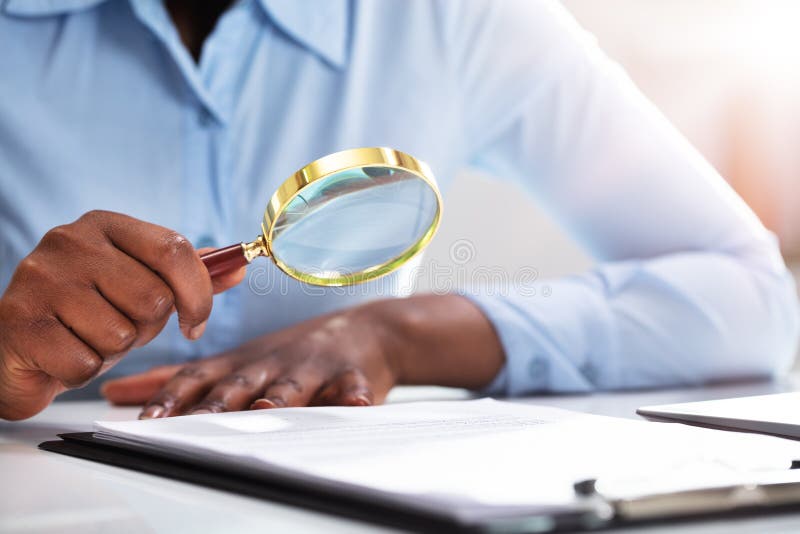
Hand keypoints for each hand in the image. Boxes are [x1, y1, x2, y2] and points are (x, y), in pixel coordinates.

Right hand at [0, 210, 244, 420]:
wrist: (15, 346)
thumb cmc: (87, 314)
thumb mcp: (140, 287)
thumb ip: (188, 276)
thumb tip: (238, 267)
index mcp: (105, 224)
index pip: (174, 250)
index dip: (197, 294)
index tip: (194, 323)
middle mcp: (69, 241)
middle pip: (153, 299)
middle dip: (146, 328)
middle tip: (118, 326)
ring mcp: (41, 279)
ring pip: (122, 334)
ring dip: (113, 351)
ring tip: (88, 338)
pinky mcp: (21, 322)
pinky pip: (86, 363)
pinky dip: (83, 371)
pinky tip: (64, 354)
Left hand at [102, 295, 505, 417]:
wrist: (363, 330)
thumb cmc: (290, 352)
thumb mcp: (235, 360)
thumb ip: (178, 379)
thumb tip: (118, 391)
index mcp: (241, 364)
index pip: (199, 377)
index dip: (172, 397)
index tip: (146, 420)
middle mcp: (271, 364)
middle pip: (239, 385)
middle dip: (214, 403)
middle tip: (190, 422)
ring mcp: (311, 368)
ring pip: (292, 385)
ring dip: (278, 397)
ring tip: (266, 409)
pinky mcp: (351, 375)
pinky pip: (353, 386)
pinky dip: (353, 395)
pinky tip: (353, 403)